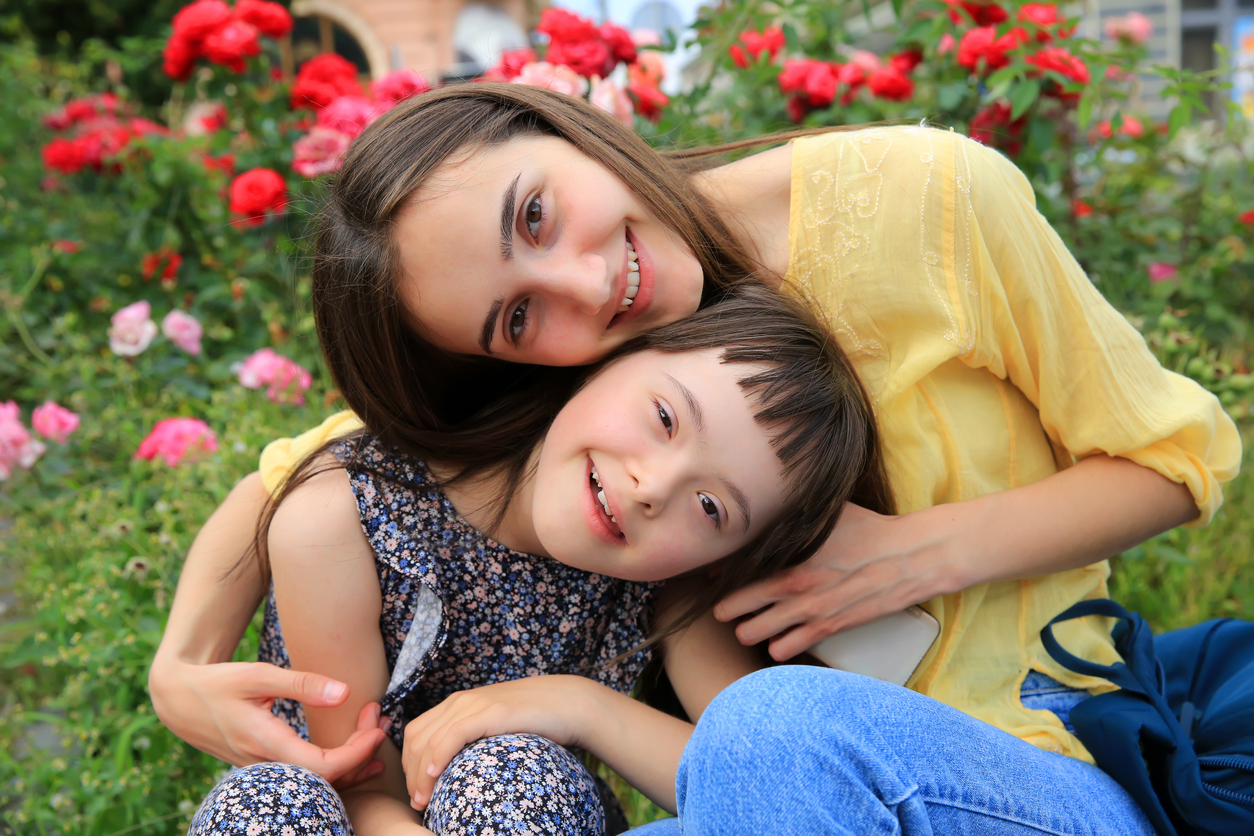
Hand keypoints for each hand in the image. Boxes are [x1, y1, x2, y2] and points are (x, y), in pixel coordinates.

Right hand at [149, 656, 387, 786]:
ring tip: (377, 734)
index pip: (323, 767)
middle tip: (381, 719)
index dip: (357, 752)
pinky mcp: (264, 767)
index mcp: (265, 744)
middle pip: (326, 779)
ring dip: (351, 761)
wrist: (179, 701)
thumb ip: (301, 684)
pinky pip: (305, 777)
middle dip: (361, 753)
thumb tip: (344, 693)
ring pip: (316, 782)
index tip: (377, 727)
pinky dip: (334, 765)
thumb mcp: (257, 675)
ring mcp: (263, 771)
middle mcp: (265, 766)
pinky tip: (355, 750)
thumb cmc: (218, 683)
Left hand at [401, 676, 594, 810]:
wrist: (567, 703)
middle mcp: (460, 701)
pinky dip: (438, 755)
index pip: (416, 733)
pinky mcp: (491, 712)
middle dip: (410, 774)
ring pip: (430, 739)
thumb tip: (458, 771)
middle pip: (416, 738)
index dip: (408, 764)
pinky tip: (436, 775)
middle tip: (419, 802)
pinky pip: (454, 734)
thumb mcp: (495, 728)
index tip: (417, 791)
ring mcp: (474, 705)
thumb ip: (474, 740)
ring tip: (424, 800)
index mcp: (458, 704)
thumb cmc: (535, 721)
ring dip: (420, 773)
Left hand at [713, 503, 958, 660]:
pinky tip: (778, 640)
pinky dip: (777, 646)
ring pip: (755, 634)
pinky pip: (787, 649)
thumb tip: (770, 503)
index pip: (737, 570)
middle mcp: (794, 588)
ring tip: (750, 625)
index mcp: (790, 556)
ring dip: (749, 629)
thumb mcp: (827, 513)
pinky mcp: (829, 628)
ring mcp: (810, 611)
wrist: (907, 558)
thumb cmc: (868, 530)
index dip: (721, 575)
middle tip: (724, 608)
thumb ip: (795, 514)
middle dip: (726, 608)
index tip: (716, 576)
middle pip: (737, 608)